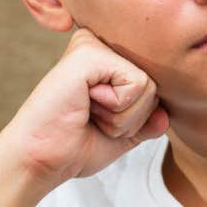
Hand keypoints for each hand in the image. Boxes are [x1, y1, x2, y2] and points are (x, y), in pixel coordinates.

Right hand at [0, 28, 169, 186]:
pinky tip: (85, 105)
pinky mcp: (90, 53)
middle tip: (91, 118)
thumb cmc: (71, 148)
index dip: (134, 118)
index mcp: (103, 59)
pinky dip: (118, 109)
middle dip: (131, 117)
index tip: (96, 121)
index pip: (152, 85)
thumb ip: (146, 123)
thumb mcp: (120, 136)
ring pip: (148, 85)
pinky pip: (137, 83)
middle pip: (154, 84)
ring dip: (123, 116)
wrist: (41, 161)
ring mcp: (93, 46)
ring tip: (87, 112)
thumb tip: (166, 116)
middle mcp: (98, 45)